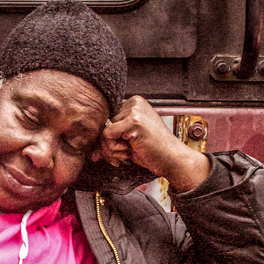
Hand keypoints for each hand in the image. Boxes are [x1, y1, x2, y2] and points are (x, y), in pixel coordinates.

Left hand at [94, 96, 210, 191]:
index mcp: (134, 103)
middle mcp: (134, 103)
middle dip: (110, 145)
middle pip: (103, 125)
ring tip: (131, 151)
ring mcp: (134, 111)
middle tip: (127, 152)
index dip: (110, 138)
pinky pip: (107, 136)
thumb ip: (111, 141)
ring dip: (113, 149)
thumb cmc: (154, 151)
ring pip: (103, 132)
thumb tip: (91, 152)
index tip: (122, 148)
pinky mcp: (133, 121)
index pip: (106, 120)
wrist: (172, 159)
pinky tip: (131, 150)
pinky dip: (115, 149)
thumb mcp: (129, 141)